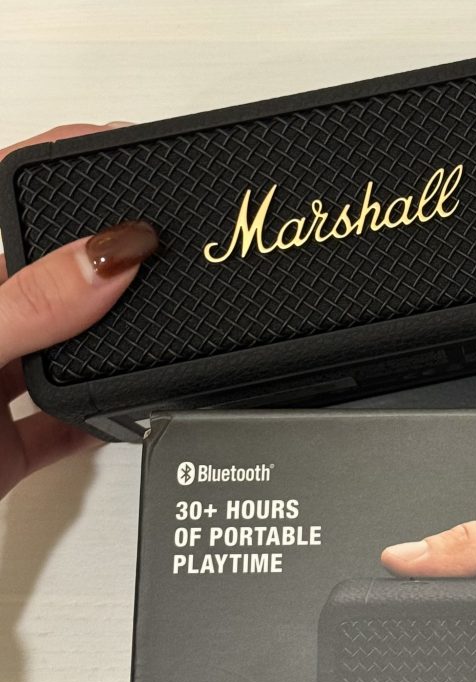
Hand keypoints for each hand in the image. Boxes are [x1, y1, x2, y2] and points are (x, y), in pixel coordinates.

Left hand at [0, 125, 157, 499]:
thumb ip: (33, 302)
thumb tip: (112, 254)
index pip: (1, 190)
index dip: (59, 157)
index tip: (124, 145)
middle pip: (48, 270)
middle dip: (104, 256)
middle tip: (162, 240)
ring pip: (64, 348)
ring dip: (109, 345)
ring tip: (156, 329)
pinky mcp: (3, 445)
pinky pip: (69, 424)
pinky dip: (105, 422)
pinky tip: (132, 414)